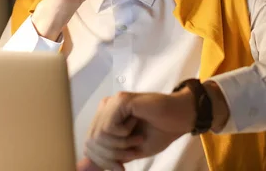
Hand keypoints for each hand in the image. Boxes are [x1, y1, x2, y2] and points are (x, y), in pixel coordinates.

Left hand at [81, 90, 195, 169]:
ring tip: (136, 140)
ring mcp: (112, 102)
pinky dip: (123, 136)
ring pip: (98, 136)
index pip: (89, 143)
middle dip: (110, 156)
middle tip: (130, 155)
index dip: (102, 161)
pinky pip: (109, 128)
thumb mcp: (130, 150)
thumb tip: (85, 167)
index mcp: (106, 118)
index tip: (120, 168)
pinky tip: (136, 130)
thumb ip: (110, 155)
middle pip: (91, 141)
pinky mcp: (121, 101)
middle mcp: (106, 108)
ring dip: (119, 146)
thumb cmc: (158, 132)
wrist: (179, 119)